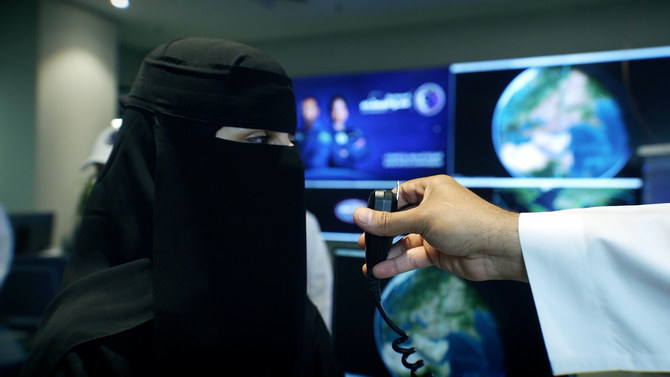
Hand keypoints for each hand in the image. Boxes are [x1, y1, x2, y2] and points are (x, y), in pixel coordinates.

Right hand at [354, 175, 526, 281]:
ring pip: (404, 242)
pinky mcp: (438, 252)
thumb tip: (361, 216)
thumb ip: (390, 222)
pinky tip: (382, 269)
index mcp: (432, 189)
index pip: (400, 194)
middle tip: (364, 242)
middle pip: (400, 220)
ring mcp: (435, 232)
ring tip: (368, 261)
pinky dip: (397, 263)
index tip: (366, 217)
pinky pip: (412, 257)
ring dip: (387, 252)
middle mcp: (433, 209)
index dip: (383, 206)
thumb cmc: (470, 221)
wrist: (498, 249)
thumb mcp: (423, 218)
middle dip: (382, 233)